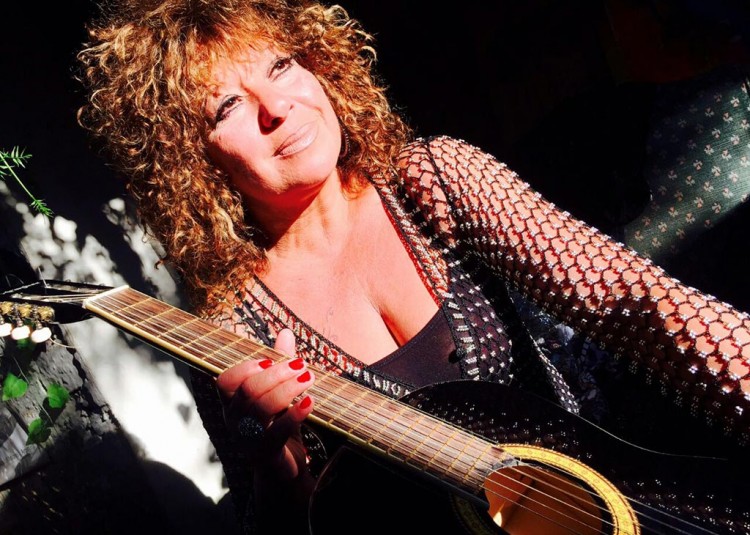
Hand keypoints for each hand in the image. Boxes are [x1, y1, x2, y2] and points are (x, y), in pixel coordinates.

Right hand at [217, 328, 314, 480]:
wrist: (284, 470)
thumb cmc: (278, 426)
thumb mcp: (279, 393)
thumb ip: (280, 364)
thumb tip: (286, 332)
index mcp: (233, 404)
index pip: (225, 381)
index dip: (246, 367)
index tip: (270, 361)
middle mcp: (235, 421)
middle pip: (248, 390)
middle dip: (276, 373)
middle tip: (301, 365)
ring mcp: (247, 439)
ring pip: (261, 408)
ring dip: (287, 388)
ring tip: (309, 378)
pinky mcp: (265, 454)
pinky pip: (277, 432)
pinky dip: (295, 414)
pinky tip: (310, 402)